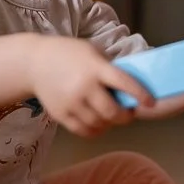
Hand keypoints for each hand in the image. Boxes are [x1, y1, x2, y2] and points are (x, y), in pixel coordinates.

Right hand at [28, 36, 153, 136]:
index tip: (150, 103)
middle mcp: (83, 87)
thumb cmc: (68, 54)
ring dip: (110, 123)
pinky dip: (95, 130)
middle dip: (125, 116)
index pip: (123, 83)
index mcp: (95, 68)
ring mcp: (70, 103)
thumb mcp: (91, 52)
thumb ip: (109, 68)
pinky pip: (83, 130)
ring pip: (99, 124)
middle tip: (128, 113)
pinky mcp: (60, 114)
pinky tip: (98, 123)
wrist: (33, 62)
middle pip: (111, 112)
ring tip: (111, 116)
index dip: (139, 95)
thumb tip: (130, 87)